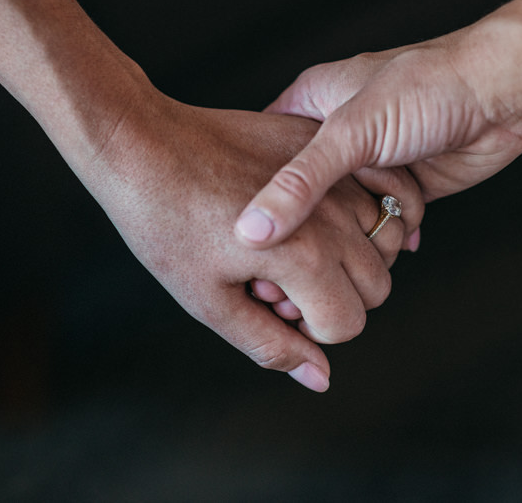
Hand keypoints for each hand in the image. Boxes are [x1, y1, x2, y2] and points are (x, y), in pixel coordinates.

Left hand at [85, 95, 421, 391]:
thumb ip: (271, 344)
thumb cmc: (164, 225)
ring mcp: (329, 173)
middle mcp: (332, 215)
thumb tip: (321, 377)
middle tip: (276, 278)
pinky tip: (298, 210)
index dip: (310, 329)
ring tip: (287, 243)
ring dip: (347, 253)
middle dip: (337, 296)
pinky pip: (363, 190)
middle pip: (376, 285)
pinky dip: (346, 211)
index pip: (348, 323)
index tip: (268, 304)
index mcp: (304, 258)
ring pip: (381, 237)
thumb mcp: (209, 301)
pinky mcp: (318, 143)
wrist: (141, 146)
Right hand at [234, 32, 521, 247]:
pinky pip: (382, 223)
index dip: (252, 201)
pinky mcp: (404, 185)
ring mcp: (371, 163)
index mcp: (309, 103)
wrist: (506, 93)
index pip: (260, 159)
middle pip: (303, 197)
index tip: (248, 246)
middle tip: (302, 271)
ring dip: (357, 238)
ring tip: (362, 254)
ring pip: (344, 217)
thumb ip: (300, 184)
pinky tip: (399, 245)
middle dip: (308, 234)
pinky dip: (391, 237)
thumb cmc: (430, 87)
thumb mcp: (352, 133)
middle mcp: (335, 134)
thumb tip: (252, 230)